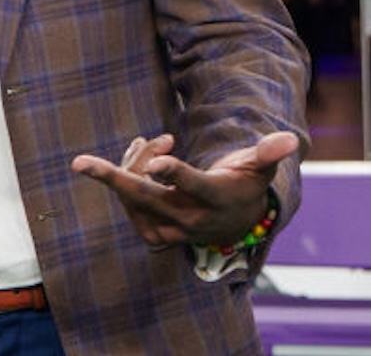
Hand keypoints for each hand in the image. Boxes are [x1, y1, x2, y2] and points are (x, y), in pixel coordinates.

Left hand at [70, 130, 299, 249]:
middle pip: (145, 197)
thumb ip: (268, 153)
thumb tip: (289, 138)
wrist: (236, 221)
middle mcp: (190, 218)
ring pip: (135, 196)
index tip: (157, 160)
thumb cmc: (245, 183)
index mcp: (214, 198)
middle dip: (113, 177)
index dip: (173, 173)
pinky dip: (129, 178)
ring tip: (153, 142)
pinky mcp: (155, 232)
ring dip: (133, 164)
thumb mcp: (259, 167)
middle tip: (80, 163)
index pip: (190, 186)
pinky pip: (131, 205)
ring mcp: (169, 229)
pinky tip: (141, 155)